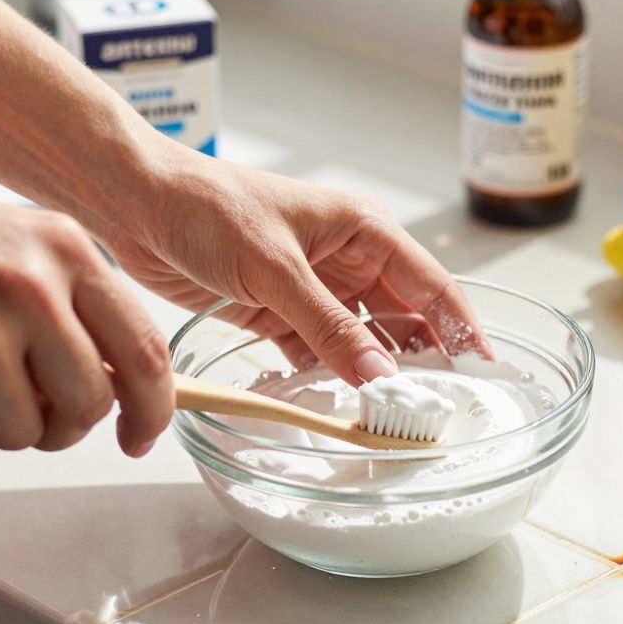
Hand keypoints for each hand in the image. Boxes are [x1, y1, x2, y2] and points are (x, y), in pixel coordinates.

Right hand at [0, 139, 171, 456]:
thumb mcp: (15, 245)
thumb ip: (72, 305)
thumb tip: (121, 383)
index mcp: (65, 250)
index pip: (144, 350)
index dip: (154, 408)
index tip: (141, 435)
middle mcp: (31, 287)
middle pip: (89, 405)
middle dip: (63, 426)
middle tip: (27, 410)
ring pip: (26, 432)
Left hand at [107, 144, 489, 384]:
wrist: (137, 205)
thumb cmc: (207, 206)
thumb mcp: (275, 268)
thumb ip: (328, 326)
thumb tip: (379, 376)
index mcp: (365, 230)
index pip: (432, 286)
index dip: (463, 329)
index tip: (485, 372)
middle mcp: (348, 260)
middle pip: (404, 319)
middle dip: (422, 362)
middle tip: (438, 410)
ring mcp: (314, 290)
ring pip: (362, 342)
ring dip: (374, 375)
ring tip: (392, 417)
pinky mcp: (279, 313)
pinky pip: (319, 354)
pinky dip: (328, 380)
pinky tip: (339, 407)